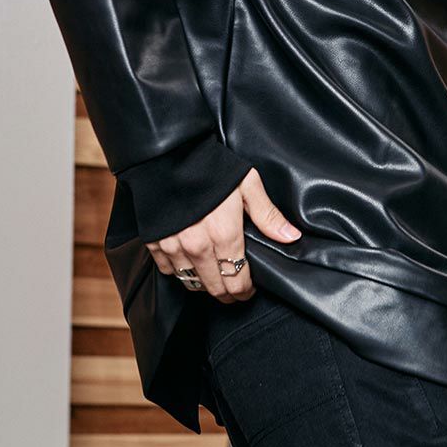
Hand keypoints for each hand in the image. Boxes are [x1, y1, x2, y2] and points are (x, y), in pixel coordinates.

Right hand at [144, 167, 301, 302]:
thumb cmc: (211, 166)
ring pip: (192, 283)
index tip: (249, 288)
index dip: (246, 290)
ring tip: (215, 276)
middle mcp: (199, 247)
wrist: (169, 154)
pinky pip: (169, 272)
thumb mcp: (247, 184)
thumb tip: (291, 237)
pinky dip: (180, 271)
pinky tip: (190, 262)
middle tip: (235, 288)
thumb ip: (268, 215)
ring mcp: (174, 247)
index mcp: (224, 234)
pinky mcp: (155, 243)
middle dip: (229, 293)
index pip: (238, 280)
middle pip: (216, 288)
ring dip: (206, 284)